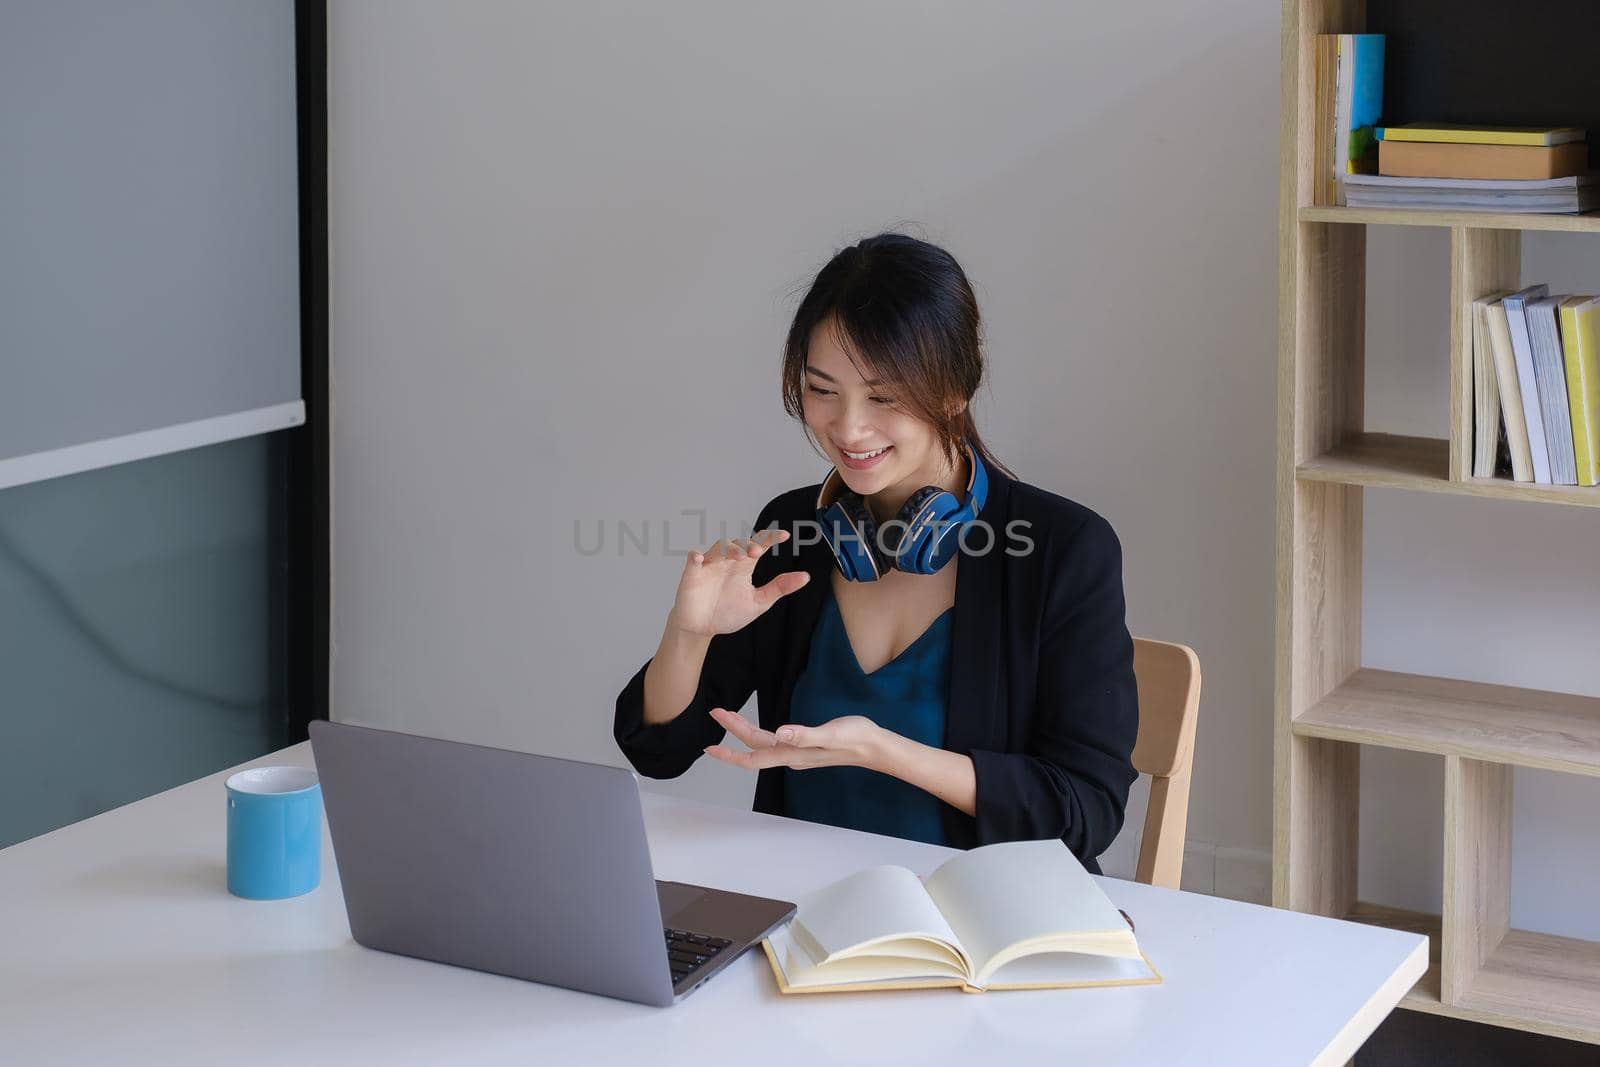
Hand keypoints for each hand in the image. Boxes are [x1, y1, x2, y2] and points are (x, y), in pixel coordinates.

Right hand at [667, 528, 809, 638]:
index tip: (785, 535)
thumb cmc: (728, 612)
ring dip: (729, 549)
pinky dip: (696, 556)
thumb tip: (805, 577)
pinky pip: (693, 560)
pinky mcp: (692, 575)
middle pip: (738, 544)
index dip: (770, 538)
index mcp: (744, 567)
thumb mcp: (759, 602)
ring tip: (739, 556)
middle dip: (747, 545)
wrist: (702, 628)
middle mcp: (727, 562)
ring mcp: (709, 567)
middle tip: (757, 552)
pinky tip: (699, 557)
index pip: (758, 546)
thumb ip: (780, 588)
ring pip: (718, 549)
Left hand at [702, 707, 887, 771]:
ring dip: (743, 733)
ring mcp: (797, 753)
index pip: (753, 757)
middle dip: (732, 732)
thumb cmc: (855, 738)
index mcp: (793, 754)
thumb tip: (779, 733)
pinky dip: (757, 736)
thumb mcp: (830, 733)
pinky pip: (773, 743)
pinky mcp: (804, 746)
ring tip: (728, 717)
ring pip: (762, 745)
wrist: (873, 746)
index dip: (729, 754)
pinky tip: (756, 730)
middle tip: (715, 713)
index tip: (709, 747)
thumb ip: (804, 735)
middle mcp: (791, 756)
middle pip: (754, 748)